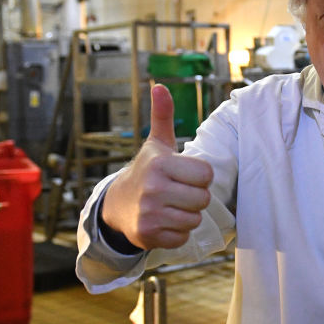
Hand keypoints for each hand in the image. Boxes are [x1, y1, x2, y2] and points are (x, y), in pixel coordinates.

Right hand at [101, 84, 213, 249]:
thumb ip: (163, 116)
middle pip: (203, 199)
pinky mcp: (149, 235)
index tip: (185, 175)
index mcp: (161, 164)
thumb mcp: (156, 144)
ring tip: (171, 206)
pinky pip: (183, 237)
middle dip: (195, 197)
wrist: (117, 204)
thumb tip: (160, 86)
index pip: (206, 175)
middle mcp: (154, 188)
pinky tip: (164, 221)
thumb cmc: (147, 171)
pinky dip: (177, 233)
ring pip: (195, 219)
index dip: (200, 176)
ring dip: (187, 215)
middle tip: (179, 192)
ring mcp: (150, 213)